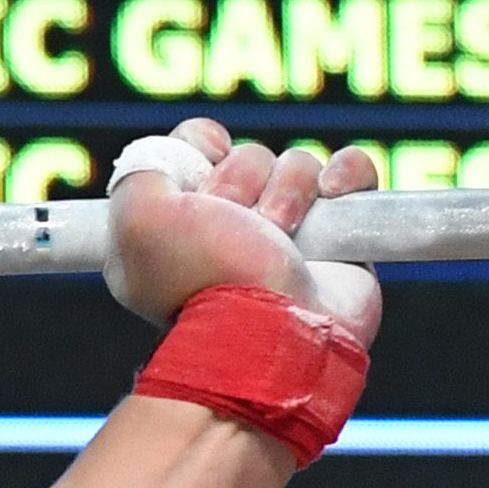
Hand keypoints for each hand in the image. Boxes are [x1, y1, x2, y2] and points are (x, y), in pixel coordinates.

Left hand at [102, 118, 383, 348]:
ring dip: (288, 190)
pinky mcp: (340, 239)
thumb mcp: (136, 220)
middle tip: (238, 224)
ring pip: (296, 164)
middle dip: (242, 180)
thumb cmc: (205, 279)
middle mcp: (229, 232)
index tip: (196, 184)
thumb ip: (141, 172)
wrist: (275, 334)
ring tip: (279, 234)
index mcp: (176, 230)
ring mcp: (286, 236)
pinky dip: (347, 173)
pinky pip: (353, 173)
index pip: (191, 153)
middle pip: (245, 156)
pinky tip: (332, 194)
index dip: (196, 155)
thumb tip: (174, 153)